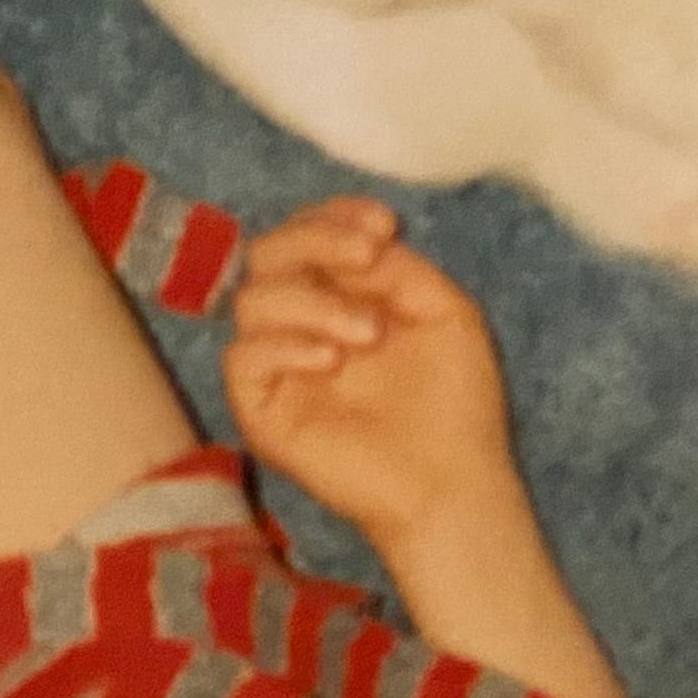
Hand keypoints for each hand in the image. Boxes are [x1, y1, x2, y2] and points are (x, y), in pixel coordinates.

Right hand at [220, 198, 515, 555]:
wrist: (452, 481)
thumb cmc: (456, 403)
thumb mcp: (443, 312)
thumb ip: (396, 269)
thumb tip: (355, 243)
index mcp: (342, 296)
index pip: (307, 235)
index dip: (334, 217)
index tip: (383, 225)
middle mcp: (302, 324)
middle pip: (267, 254)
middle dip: (315, 240)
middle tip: (368, 258)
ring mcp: (279, 367)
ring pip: (252, 299)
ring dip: (313, 301)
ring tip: (368, 334)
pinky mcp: (261, 411)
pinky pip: (241, 357)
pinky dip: (284, 345)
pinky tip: (330, 360)